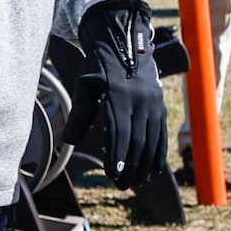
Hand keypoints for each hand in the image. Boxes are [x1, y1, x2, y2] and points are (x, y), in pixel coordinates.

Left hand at [70, 0, 170, 188]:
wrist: (126, 45)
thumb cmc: (99, 68)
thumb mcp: (85, 86)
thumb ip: (80, 114)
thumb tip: (70, 142)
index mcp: (120, 97)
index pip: (120, 132)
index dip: (118, 154)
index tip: (113, 173)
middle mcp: (141, 102)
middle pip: (138, 141)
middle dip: (131, 166)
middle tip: (122, 185)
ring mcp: (154, 105)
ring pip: (152, 141)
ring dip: (145, 165)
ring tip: (137, 183)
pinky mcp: (160, 107)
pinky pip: (161, 135)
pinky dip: (158, 154)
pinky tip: (153, 170)